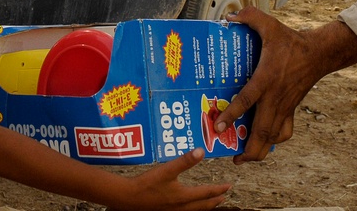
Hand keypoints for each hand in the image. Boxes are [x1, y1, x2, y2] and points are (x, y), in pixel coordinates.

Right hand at [108, 148, 229, 210]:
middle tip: (224, 197)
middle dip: (215, 200)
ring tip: (211, 203)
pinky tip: (188, 205)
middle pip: (203, 205)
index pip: (207, 193)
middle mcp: (181, 207)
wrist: (128, 199)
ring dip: (205, 206)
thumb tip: (201, 151)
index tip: (228, 186)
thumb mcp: (167, 170)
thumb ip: (184, 160)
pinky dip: (192, 209)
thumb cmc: (147, 184)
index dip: (219, 189)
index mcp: (184, 196)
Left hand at [213, 7, 356, 162]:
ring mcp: (285, 106)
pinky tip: (264, 142)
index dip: (232, 115)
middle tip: (234, 159)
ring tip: (244, 158)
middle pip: (263, 132)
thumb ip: (250, 17)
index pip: (247, 100)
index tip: (218, 126)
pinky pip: (285, 132)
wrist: (319, 53)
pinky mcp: (291, 109)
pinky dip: (274, 141)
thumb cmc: (291, 41)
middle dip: (249, 151)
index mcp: (266, 78)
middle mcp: (275, 97)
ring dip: (259, 151)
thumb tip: (230, 16)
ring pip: (273, 137)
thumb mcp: (270, 25)